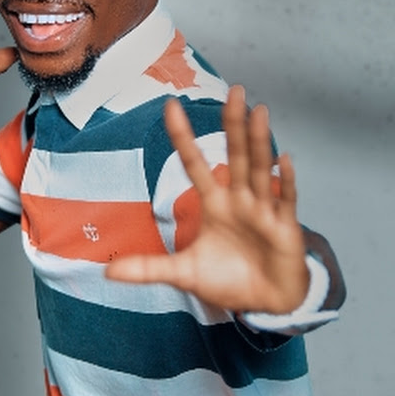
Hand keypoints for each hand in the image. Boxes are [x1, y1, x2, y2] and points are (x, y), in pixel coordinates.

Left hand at [105, 86, 308, 313]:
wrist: (267, 303)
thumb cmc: (229, 281)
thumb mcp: (183, 274)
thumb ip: (149, 268)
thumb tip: (108, 271)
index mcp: (214, 203)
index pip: (194, 163)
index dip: (183, 137)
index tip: (170, 106)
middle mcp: (239, 199)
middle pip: (235, 155)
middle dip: (233, 125)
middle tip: (235, 92)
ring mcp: (263, 210)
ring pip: (260, 169)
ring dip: (258, 142)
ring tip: (257, 112)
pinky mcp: (285, 228)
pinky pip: (286, 201)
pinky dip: (286, 181)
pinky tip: (283, 160)